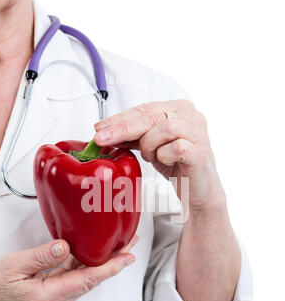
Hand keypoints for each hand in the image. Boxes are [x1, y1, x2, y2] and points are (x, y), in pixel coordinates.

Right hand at [0, 237, 136, 300]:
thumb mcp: (15, 266)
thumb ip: (41, 256)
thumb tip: (65, 246)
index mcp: (48, 296)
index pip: (87, 280)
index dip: (110, 268)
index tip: (127, 258)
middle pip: (92, 279)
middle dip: (113, 262)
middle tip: (129, 244)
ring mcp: (58, 300)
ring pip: (86, 279)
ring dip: (103, 263)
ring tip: (118, 247)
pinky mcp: (56, 295)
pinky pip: (76, 279)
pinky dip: (88, 265)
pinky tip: (95, 253)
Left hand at [94, 100, 225, 213]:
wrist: (198, 191)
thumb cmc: (177, 166)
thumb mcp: (151, 147)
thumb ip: (134, 136)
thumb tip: (104, 131)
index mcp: (178, 109)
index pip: (144, 109)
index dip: (120, 118)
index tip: (99, 128)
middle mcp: (191, 116)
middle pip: (150, 116)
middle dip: (122, 128)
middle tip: (102, 139)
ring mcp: (198, 133)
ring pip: (163, 129)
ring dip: (149, 145)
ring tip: (151, 157)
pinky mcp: (200, 152)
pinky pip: (175, 148)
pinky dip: (164, 156)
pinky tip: (164, 161)